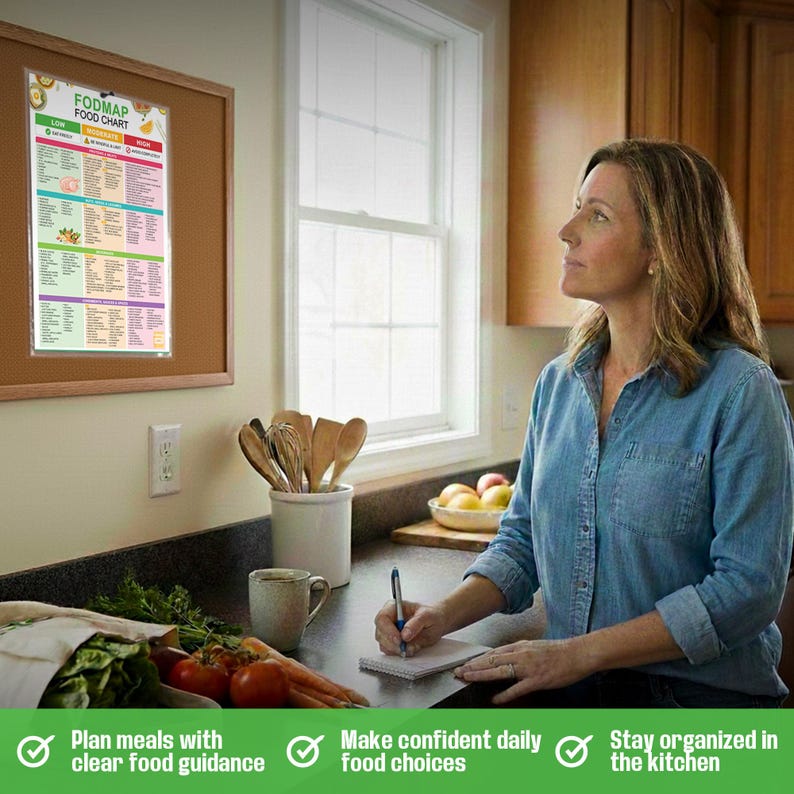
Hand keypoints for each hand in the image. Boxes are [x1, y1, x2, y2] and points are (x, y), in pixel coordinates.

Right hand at [373, 600, 447, 656]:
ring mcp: (389, 631)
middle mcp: (389, 619)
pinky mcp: (392, 642)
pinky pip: (389, 651)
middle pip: (380, 633)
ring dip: (396, 649)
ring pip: (383, 644)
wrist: (437, 622)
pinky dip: (398, 653)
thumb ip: (416, 623)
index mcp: (394, 607)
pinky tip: (409, 649)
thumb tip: (405, 634)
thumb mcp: (427, 616)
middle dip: (392, 643)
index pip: (382, 618)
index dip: (388, 630)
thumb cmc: (431, 615)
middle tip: (405, 647)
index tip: (399, 639)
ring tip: (411, 647)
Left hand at [453, 638, 587, 704]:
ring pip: (499, 670)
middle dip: (473, 666)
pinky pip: (517, 688)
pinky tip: (494, 700)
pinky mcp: (537, 679)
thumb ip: (519, 652)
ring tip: (467, 678)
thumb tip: (506, 657)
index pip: (493, 652)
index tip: (466, 664)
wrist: (577, 653)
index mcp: (520, 646)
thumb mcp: (534, 646)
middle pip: (491, 660)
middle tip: (458, 671)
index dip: (478, 659)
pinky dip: (504, 694)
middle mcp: (521, 654)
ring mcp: (528, 667)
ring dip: (481, 675)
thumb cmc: (558, 652)